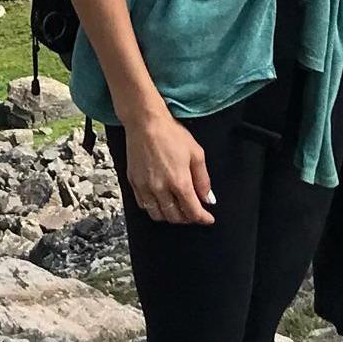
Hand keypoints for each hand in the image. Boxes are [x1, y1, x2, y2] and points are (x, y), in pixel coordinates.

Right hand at [122, 108, 215, 225]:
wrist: (145, 122)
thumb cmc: (170, 133)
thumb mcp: (196, 153)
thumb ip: (203, 179)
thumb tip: (208, 198)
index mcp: (179, 182)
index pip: (193, 212)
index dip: (203, 218)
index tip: (208, 219)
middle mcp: (160, 189)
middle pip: (175, 217)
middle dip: (188, 218)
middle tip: (194, 211)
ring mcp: (145, 187)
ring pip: (158, 216)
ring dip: (170, 216)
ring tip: (178, 208)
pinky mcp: (134, 183)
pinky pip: (143, 206)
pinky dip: (154, 208)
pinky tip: (160, 200)